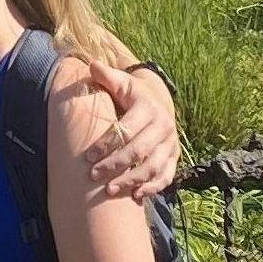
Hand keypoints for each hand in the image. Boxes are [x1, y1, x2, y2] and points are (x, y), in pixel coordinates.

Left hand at [82, 60, 180, 200]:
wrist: (159, 99)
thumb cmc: (132, 93)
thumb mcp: (121, 82)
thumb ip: (107, 76)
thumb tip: (92, 66)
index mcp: (148, 108)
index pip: (127, 129)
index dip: (107, 144)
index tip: (88, 156)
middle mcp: (163, 126)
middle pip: (139, 150)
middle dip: (116, 165)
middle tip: (94, 175)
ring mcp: (170, 144)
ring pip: (152, 167)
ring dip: (132, 180)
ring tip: (110, 189)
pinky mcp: (174, 157)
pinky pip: (166, 176)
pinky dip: (152, 187)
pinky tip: (135, 195)